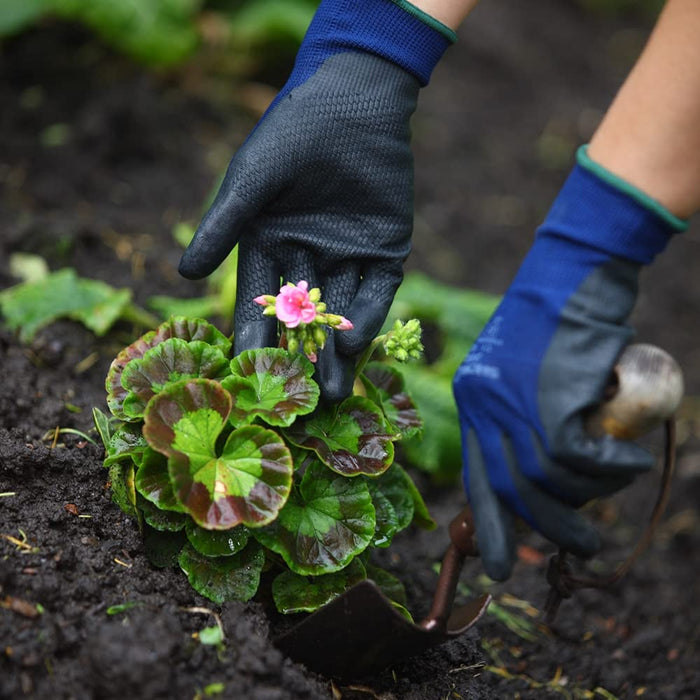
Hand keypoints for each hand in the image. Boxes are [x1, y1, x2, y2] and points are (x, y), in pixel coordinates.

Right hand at [178, 0, 452, 401]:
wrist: (352, 101)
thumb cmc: (291, 135)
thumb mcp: (251, 181)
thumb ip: (223, 227)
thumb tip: (183, 275)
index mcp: (269, 246)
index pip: (257, 302)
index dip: (252, 337)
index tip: (247, 375)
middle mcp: (308, 259)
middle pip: (302, 321)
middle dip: (300, 360)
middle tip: (296, 405)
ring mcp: (348, 258)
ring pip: (342, 316)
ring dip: (337, 355)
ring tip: (331, 396)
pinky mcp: (386, 252)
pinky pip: (376, 293)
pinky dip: (368, 320)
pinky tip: (357, 351)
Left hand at [452, 154, 679, 580]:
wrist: (577, 269)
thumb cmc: (562, 319)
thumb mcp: (531, 371)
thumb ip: (529, 416)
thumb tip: (548, 475)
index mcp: (473, 398)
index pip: (476, 476)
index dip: (490, 525)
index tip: (500, 567)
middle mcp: (484, 403)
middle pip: (511, 488)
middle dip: (545, 527)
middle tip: (580, 547)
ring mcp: (513, 401)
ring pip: (548, 479)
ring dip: (587, 498)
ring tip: (610, 489)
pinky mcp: (549, 397)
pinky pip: (580, 458)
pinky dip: (610, 469)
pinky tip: (628, 462)